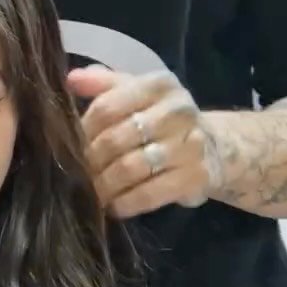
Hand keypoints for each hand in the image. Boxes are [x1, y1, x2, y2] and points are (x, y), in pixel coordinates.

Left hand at [69, 66, 218, 218]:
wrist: (215, 147)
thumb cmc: (162, 118)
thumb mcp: (137, 92)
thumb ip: (103, 83)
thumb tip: (71, 79)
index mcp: (159, 85)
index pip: (107, 106)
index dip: (84, 129)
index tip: (72, 145)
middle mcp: (178, 111)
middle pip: (116, 139)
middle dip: (91, 160)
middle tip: (76, 174)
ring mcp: (190, 144)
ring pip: (130, 168)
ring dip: (104, 184)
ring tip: (91, 192)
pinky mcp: (196, 176)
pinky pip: (150, 194)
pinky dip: (125, 203)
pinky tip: (113, 206)